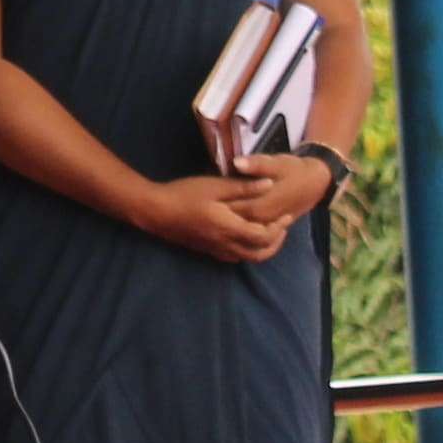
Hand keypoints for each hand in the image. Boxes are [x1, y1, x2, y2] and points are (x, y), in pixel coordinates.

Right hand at [142, 173, 296, 264]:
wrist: (155, 211)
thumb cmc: (184, 194)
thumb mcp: (215, 186)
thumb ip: (243, 188)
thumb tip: (270, 184)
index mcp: (229, 227)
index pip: (263, 236)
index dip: (279, 228)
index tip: (287, 216)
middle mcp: (225, 244)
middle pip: (259, 254)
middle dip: (276, 243)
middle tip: (283, 228)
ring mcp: (215, 249)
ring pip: (247, 258)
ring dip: (263, 248)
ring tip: (270, 232)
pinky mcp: (207, 250)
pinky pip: (234, 256)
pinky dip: (247, 250)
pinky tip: (246, 237)